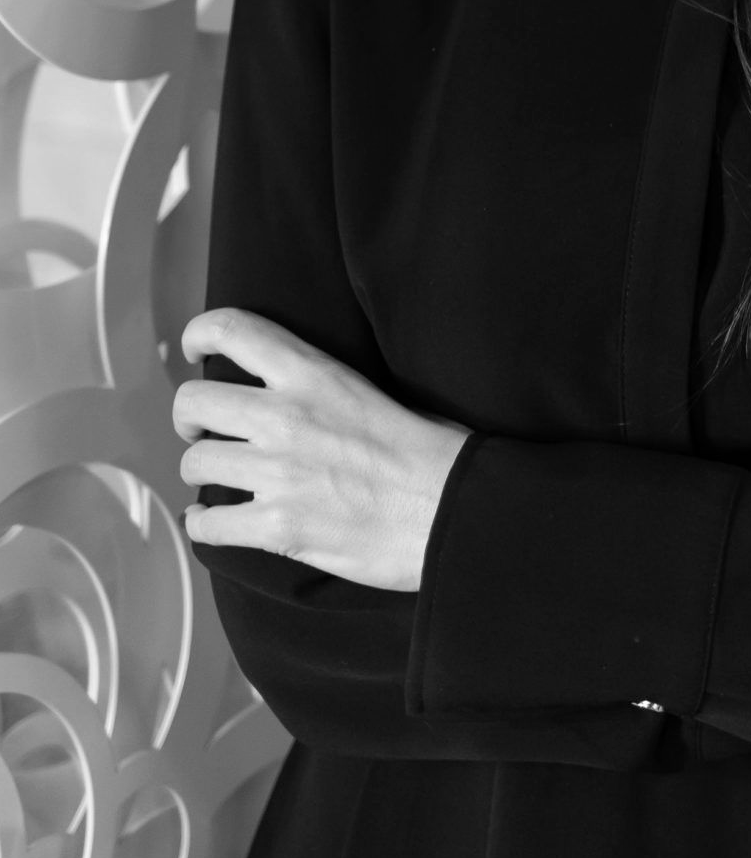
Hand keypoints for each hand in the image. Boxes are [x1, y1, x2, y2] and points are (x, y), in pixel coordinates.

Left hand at [174, 309, 470, 589]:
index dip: (200, 333)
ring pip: (195, 464)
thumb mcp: (373, 391)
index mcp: (314, 375)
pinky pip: (208, 524)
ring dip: (203, 475)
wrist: (454, 511)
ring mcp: (279, 472)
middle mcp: (286, 417)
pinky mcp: (279, 525)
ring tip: (221, 482)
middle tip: (201, 433)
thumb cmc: (432, 453)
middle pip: (194, 402)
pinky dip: (204, 527)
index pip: (234, 330)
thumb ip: (322, 388)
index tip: (196, 348)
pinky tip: (214, 525)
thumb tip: (290, 396)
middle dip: (189, 420)